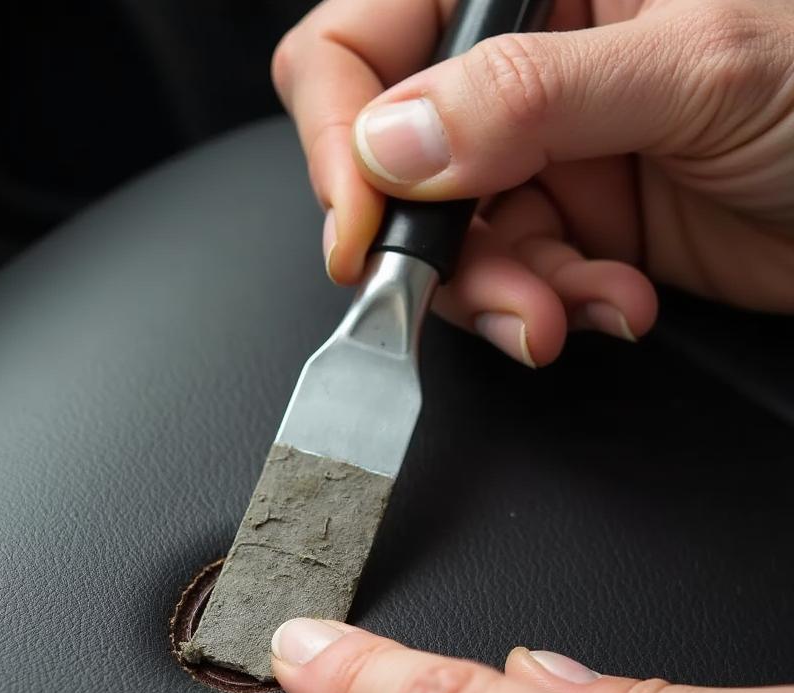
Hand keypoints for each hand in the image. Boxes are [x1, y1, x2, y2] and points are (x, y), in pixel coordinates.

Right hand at [272, 0, 793, 366]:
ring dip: (504, 293)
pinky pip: (511, 280)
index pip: (362, 40)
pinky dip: (552, 306)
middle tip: (487, 291)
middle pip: (391, 161)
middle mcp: (520, 61)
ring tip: (570, 310)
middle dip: (433, 245)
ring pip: (448, 240)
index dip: (339, 135)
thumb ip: (526, 98)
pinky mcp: (570, 220)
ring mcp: (540, 147)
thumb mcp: (694, 66)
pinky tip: (614, 303)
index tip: (359, 227)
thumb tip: (389, 143)